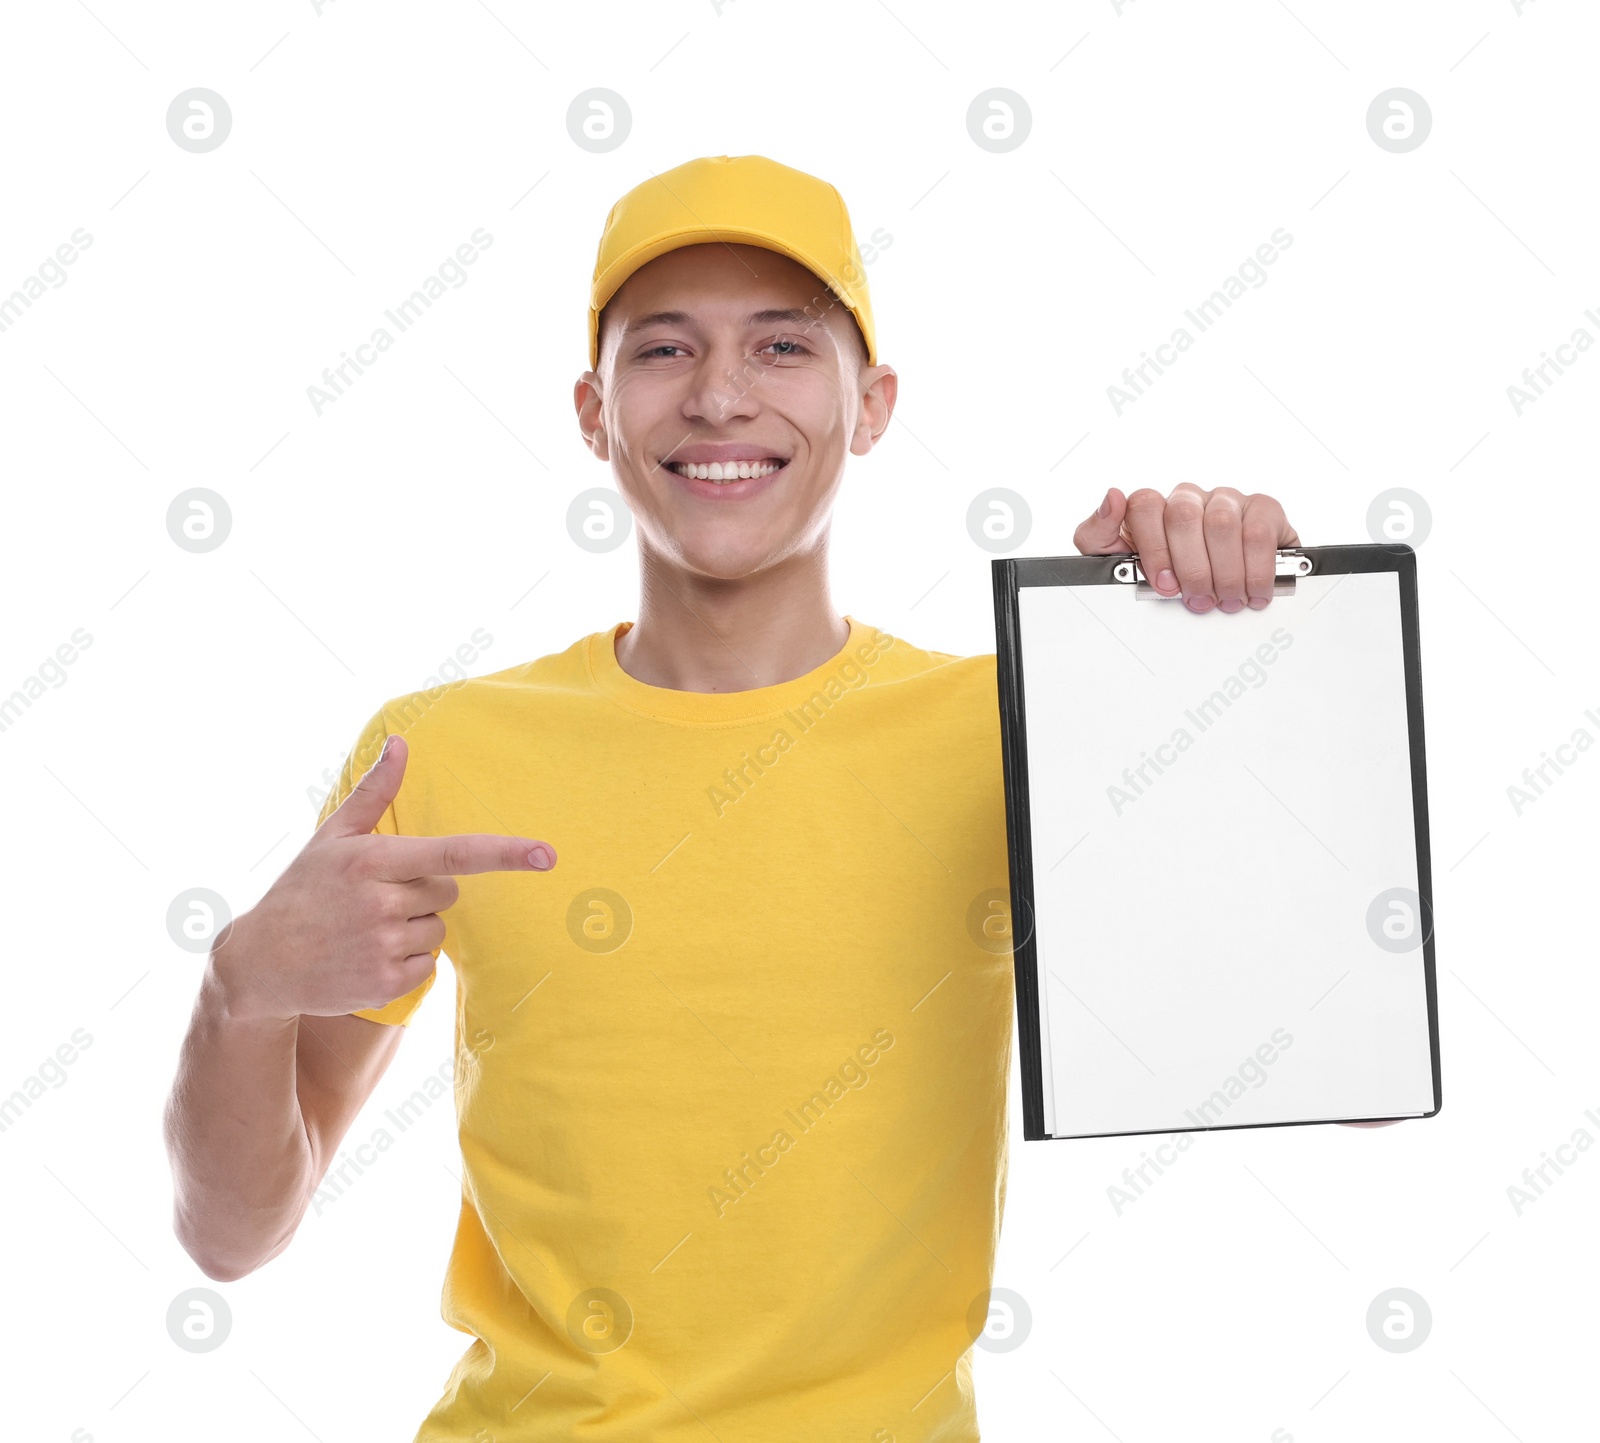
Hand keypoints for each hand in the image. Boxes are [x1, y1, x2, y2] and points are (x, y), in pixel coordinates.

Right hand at [212, 735, 556, 1022]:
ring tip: (366, 931)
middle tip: (375, 900)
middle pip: (449, 892)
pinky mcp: (386, 984)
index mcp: (372, 860)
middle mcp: (379, 902)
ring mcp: (383, 946)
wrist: (259, 964)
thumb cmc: (302, 890)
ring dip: (415, 929)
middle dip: (423, 893)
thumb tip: (400, 740)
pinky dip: (407, 963)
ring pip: (439, 929)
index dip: (504, 853)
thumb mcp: (332, 837)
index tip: (546, 854)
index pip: (452, 853)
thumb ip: (375, 791)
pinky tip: (367, 957)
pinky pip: (428, 965)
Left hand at [1074, 484, 1299, 611]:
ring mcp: (1226, 499)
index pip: (1144, 506)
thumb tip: (1112, 498)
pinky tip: (1252, 589)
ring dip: (1224, 573)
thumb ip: (1098, 535)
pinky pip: (1259, 531)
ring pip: (1221, 524)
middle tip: (1197, 598)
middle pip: (1183, 515)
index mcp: (1154, 508)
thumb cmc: (1170, 574)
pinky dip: (1256, 569)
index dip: (1153, 549)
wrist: (1225, 583)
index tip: (1163, 583)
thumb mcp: (1119, 562)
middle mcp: (1189, 498)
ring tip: (1226, 599)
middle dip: (1190, 567)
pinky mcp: (1263, 508)